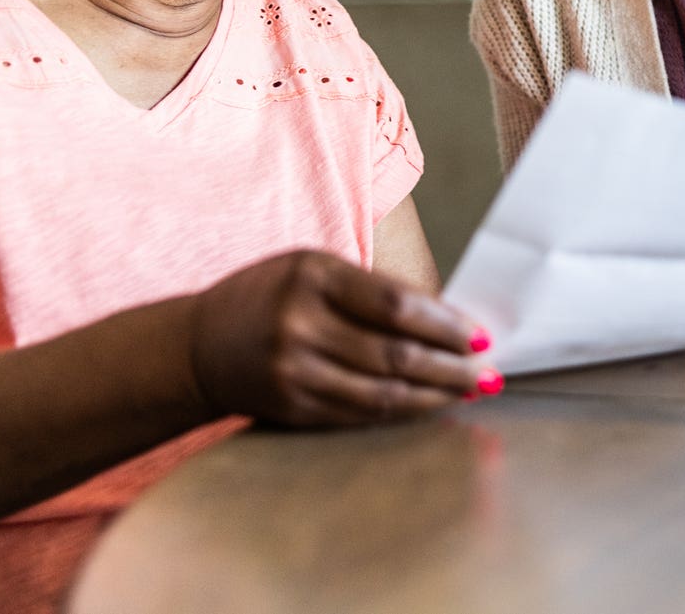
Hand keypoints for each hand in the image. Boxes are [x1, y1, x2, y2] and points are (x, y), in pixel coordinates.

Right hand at [187, 251, 494, 426]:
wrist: (197, 347)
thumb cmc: (269, 296)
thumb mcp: (311, 270)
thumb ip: (370, 289)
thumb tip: (445, 319)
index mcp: (311, 276)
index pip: (395, 304)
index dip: (444, 324)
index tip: (479, 335)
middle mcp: (300, 324)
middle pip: (395, 353)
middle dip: (451, 366)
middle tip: (487, 371)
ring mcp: (294, 371)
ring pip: (383, 391)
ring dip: (437, 394)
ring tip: (471, 391)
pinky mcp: (293, 407)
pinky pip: (361, 413)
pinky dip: (404, 410)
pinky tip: (430, 405)